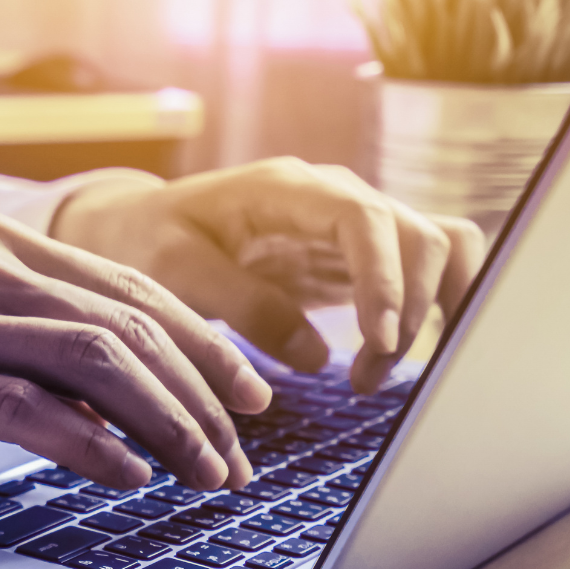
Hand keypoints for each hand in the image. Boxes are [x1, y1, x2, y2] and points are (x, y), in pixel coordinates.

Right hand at [0, 214, 271, 490]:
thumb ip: (4, 323)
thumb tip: (88, 380)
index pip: (128, 287)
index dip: (203, 344)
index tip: (246, 393)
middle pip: (132, 321)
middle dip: (205, 393)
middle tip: (244, 451)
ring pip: (98, 359)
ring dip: (170, 423)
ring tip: (206, 474)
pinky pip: (29, 407)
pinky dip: (93, 443)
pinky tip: (126, 476)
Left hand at [50, 158, 485, 393]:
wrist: (135, 229)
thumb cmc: (147, 242)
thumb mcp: (175, 272)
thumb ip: (244, 307)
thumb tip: (319, 358)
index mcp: (287, 189)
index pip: (366, 219)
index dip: (384, 279)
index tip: (379, 340)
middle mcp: (333, 198)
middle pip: (418, 237)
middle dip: (410, 310)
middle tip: (366, 379)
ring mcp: (350, 226)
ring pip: (434, 251)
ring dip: (430, 311)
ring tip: (379, 372)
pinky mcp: (353, 257)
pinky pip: (417, 272)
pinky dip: (429, 309)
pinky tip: (398, 356)